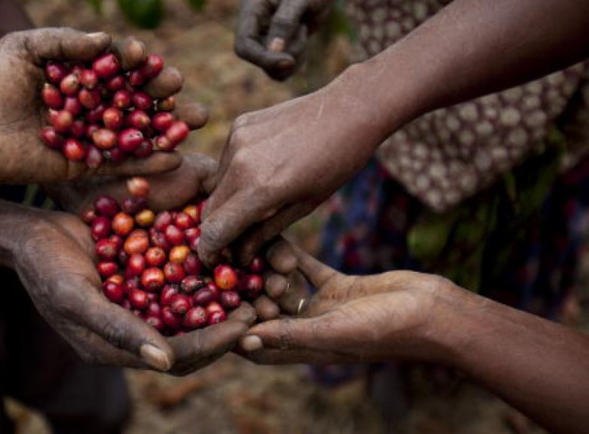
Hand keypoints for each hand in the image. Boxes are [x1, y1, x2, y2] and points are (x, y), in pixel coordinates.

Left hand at [0, 29, 199, 184]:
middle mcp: (92, 108)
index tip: (148, 60)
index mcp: (81, 77)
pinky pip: (123, 165)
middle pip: (137, 99)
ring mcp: (92, 139)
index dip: (137, 64)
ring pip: (138, 132)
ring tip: (197, 119)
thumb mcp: (25, 48)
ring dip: (169, 126)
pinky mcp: (86, 168)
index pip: (120, 68)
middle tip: (181, 88)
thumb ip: (65, 42)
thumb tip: (107, 42)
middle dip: (163, 94)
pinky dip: (149, 164)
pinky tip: (175, 157)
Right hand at [44, 154, 262, 374]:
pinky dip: (204, 281)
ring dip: (222, 306)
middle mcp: (132, 334)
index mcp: (115, 349)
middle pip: (191, 342)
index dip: (212, 343)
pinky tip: (228, 263)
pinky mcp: (141, 283)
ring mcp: (137, 308)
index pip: (176, 358)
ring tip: (253, 287)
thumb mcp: (77, 298)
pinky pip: (179, 288)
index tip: (245, 325)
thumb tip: (165, 362)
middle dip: (226, 328)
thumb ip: (118, 329)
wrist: (30, 233)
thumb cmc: (45, 267)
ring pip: (190, 316)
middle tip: (260, 307)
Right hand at [198, 78, 382, 266]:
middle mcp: (239, 164)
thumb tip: (240, 256)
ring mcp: (236, 140)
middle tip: (238, 237)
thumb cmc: (336, 164)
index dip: (211, 250)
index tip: (216, 259)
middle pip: (210, 210)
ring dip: (228, 200)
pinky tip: (263, 169)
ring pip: (216, 185)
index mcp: (259, 189)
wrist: (348, 110)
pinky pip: (225, 160)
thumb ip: (265, 231)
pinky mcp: (238, 124)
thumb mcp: (304, 206)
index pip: (214, 231)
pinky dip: (235, 174)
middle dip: (218, 227)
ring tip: (258, 200)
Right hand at [235, 0, 331, 80]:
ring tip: (302, 28)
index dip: (263, 59)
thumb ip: (284, 22)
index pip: (244, 46)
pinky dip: (298, 59)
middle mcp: (254, 29)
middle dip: (286, 52)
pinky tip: (303, 36)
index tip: (288, 61)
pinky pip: (283, 69)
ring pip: (273, 69)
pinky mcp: (278, 48)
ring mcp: (265, 40)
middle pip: (260, 60)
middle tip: (303, 28)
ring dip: (294, 55)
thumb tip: (273, 51)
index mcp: (251, 12)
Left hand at [239, 246, 472, 364]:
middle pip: (265, 312)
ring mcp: (323, 306)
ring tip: (247, 248)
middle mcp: (309, 329)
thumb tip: (245, 342)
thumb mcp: (336, 331)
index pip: (256, 346)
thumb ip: (291, 335)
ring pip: (283, 287)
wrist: (434, 312)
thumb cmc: (389, 329)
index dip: (232, 330)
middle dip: (246, 292)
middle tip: (225, 267)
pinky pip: (306, 269)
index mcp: (304, 349)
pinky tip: (273, 236)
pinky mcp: (337, 285)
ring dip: (267, 271)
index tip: (210, 305)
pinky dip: (291, 256)